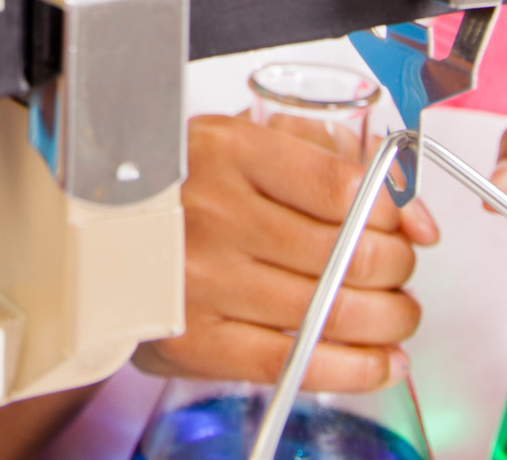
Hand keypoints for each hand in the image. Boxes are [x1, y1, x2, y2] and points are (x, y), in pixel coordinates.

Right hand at [137, 113, 437, 392]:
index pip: (343, 187)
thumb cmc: (178, 184)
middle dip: (397, 267)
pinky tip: (381, 360)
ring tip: (396, 314)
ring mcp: (203, 282)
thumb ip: (330, 159)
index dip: (391, 212)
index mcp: (227, 152)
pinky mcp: (197, 341)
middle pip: (348, 252)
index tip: (401, 223)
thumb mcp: (243, 139)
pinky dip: (356, 367)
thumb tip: (415, 216)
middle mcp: (215, 215)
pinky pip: (297, 361)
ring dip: (389, 319)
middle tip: (400, 269)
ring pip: (332, 310)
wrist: (91, 232)